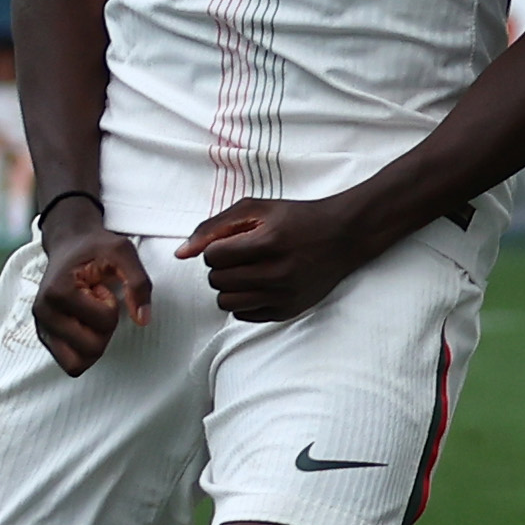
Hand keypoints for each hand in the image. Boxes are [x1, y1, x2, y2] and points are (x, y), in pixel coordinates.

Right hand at [30, 205, 150, 376]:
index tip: (100, 287)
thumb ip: (138, 283)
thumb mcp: (124, 253)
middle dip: (104, 329)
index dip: (113, 306)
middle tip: (96, 303)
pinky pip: (70, 362)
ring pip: (77, 363)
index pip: (103, 322)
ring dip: (94, 343)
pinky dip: (84, 349)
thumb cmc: (96, 247)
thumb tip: (143, 319)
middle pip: (90, 349)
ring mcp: (41, 326)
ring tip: (89, 314)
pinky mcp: (44, 336)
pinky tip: (83, 323)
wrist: (70, 244)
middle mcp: (43, 312)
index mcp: (58, 292)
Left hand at [180, 189, 386, 324]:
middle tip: (241, 257)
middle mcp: (278, 272)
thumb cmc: (296, 218)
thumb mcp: (256, 209)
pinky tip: (258, 286)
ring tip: (246, 273)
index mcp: (268, 242)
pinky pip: (244, 315)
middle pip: (216, 280)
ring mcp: (285, 295)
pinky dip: (244, 302)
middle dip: (221, 268)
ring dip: (229, 287)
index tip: (233, 243)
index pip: (213, 257)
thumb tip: (180, 254)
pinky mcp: (290, 310)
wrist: (344, 236)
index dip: (216, 248)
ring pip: (225, 302)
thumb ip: (213, 227)